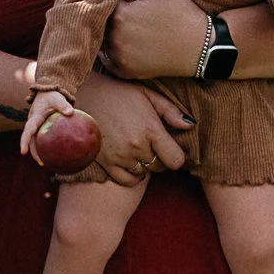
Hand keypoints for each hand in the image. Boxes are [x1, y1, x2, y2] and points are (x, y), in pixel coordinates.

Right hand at [19, 91, 75, 157]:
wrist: (47, 92)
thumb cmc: (51, 95)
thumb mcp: (57, 98)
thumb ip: (63, 105)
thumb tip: (71, 113)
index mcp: (34, 118)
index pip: (27, 131)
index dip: (24, 142)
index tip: (23, 152)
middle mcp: (33, 124)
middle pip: (30, 140)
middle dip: (33, 152)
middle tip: (41, 163)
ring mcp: (37, 127)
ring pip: (35, 141)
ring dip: (39, 152)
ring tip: (46, 163)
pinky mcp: (42, 128)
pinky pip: (42, 139)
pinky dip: (46, 146)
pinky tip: (55, 153)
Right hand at [72, 73, 191, 185]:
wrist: (83, 96)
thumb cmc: (118, 93)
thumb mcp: (147, 94)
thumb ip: (170, 110)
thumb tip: (190, 126)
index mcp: (150, 129)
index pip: (176, 160)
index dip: (175, 155)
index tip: (169, 147)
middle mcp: (136, 146)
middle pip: (160, 167)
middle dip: (159, 157)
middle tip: (150, 143)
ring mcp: (120, 157)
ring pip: (144, 173)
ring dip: (144, 164)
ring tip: (137, 147)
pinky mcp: (106, 163)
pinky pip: (128, 180)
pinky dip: (132, 174)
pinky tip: (129, 160)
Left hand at [104, 0, 208, 80]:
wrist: (199, 47)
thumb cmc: (180, 13)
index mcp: (120, 15)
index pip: (105, 2)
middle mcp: (116, 38)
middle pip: (102, 22)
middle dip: (112, 16)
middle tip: (131, 14)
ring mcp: (120, 57)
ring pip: (103, 40)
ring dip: (110, 34)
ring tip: (132, 29)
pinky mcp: (125, 72)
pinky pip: (108, 60)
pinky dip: (112, 52)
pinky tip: (127, 45)